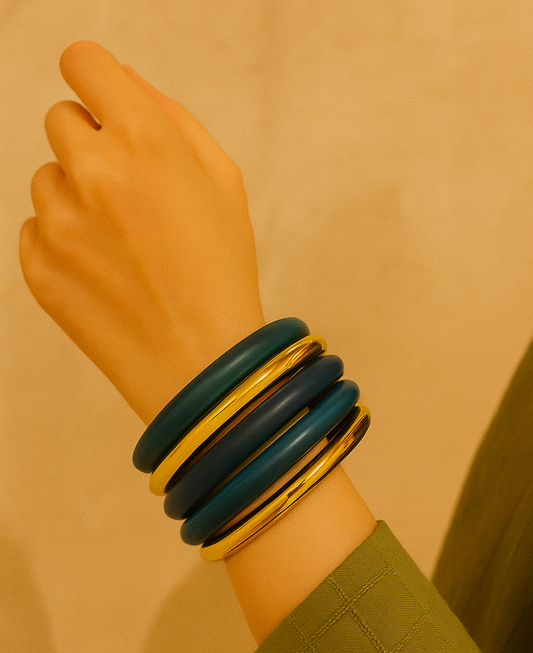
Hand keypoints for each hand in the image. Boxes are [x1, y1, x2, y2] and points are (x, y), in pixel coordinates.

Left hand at [20, 41, 264, 422]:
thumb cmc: (222, 272)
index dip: (95, 77)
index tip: (103, 101)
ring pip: (47, 179)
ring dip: (77, 196)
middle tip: (131, 194)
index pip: (84, 63)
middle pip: (61, 120)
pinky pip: (35, 228)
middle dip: (91, 143)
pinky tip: (105, 270)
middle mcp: (92, 172)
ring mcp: (58, 222)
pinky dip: (63, 240)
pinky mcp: (38, 266)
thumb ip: (172, 116)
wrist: (201, 363)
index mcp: (144, 140)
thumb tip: (124, 79)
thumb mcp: (224, 182)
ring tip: (123, 243)